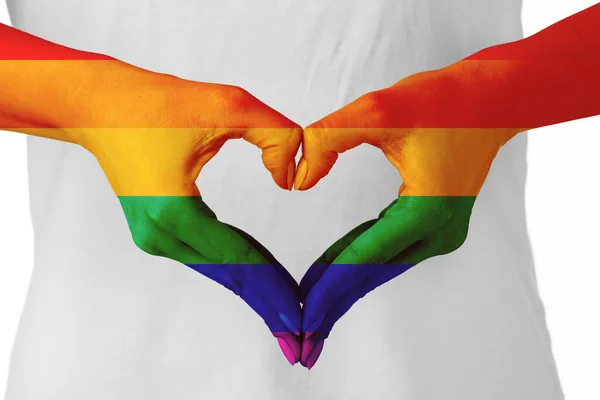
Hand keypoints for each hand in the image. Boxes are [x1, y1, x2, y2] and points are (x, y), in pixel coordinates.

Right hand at [71, 69, 302, 363]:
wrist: (101, 106)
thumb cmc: (157, 102)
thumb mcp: (227, 104)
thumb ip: (276, 136)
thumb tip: (295, 180)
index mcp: (173, 212)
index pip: (238, 258)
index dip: (274, 287)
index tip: (303, 317)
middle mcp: (159, 235)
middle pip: (229, 275)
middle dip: (267, 303)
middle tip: (301, 335)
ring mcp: (154, 238)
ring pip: (219, 270)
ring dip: (254, 289)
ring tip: (287, 316)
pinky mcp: (156, 232)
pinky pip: (207, 256)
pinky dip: (237, 268)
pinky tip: (261, 281)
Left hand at [294, 67, 516, 367]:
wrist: (489, 98)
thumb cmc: (442, 99)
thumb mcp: (380, 110)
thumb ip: (331, 138)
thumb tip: (296, 180)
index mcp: (427, 210)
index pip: (365, 257)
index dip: (329, 284)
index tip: (300, 310)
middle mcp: (438, 232)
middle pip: (373, 273)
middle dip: (334, 299)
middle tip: (300, 331)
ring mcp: (440, 232)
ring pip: (380, 266)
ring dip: (345, 284)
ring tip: (310, 308)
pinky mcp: (434, 225)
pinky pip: (387, 249)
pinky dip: (358, 259)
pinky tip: (332, 269)